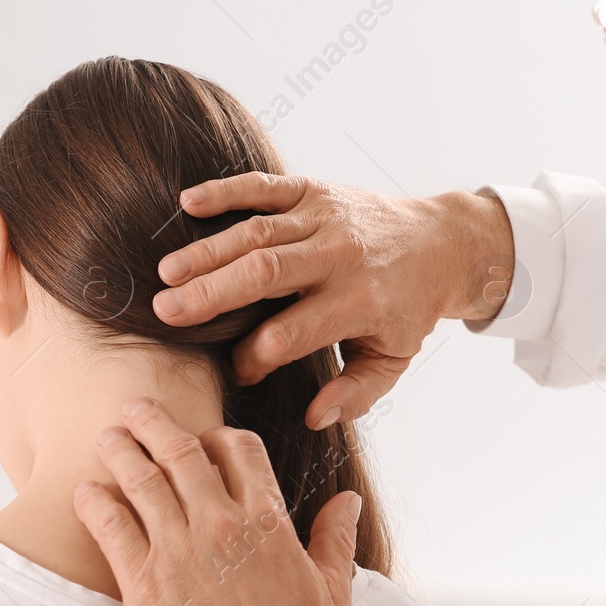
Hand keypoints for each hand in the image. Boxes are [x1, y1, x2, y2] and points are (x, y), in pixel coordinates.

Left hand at [72, 398, 361, 605]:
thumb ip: (334, 537)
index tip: (201, 438)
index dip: (216, 436)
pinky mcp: (144, 582)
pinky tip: (84, 492)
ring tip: (106, 437)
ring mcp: (180, 550)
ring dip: (120, 450)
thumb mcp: (332, 588)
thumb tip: (349, 501)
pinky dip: (95, 502)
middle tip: (134, 410)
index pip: (238, 449)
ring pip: (141, 479)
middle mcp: (221, 524)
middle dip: (154, 423)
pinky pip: (111, 526)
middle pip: (180, 450)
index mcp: (267, 521)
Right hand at [152, 174, 514, 428]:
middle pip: (264, 275)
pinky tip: (188, 202)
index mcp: (359, 302)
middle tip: (165, 313)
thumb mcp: (394, 359)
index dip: (256, 358)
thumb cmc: (408, 308)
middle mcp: (340, 256)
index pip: (291, 334)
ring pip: (257, 232)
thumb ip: (357, 393)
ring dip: (207, 251)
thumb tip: (314, 418)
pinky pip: (265, 187)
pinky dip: (226, 191)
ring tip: (166, 274)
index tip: (238, 374)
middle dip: (211, 294)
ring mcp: (325, 218)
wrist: (440, 243)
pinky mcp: (315, 190)